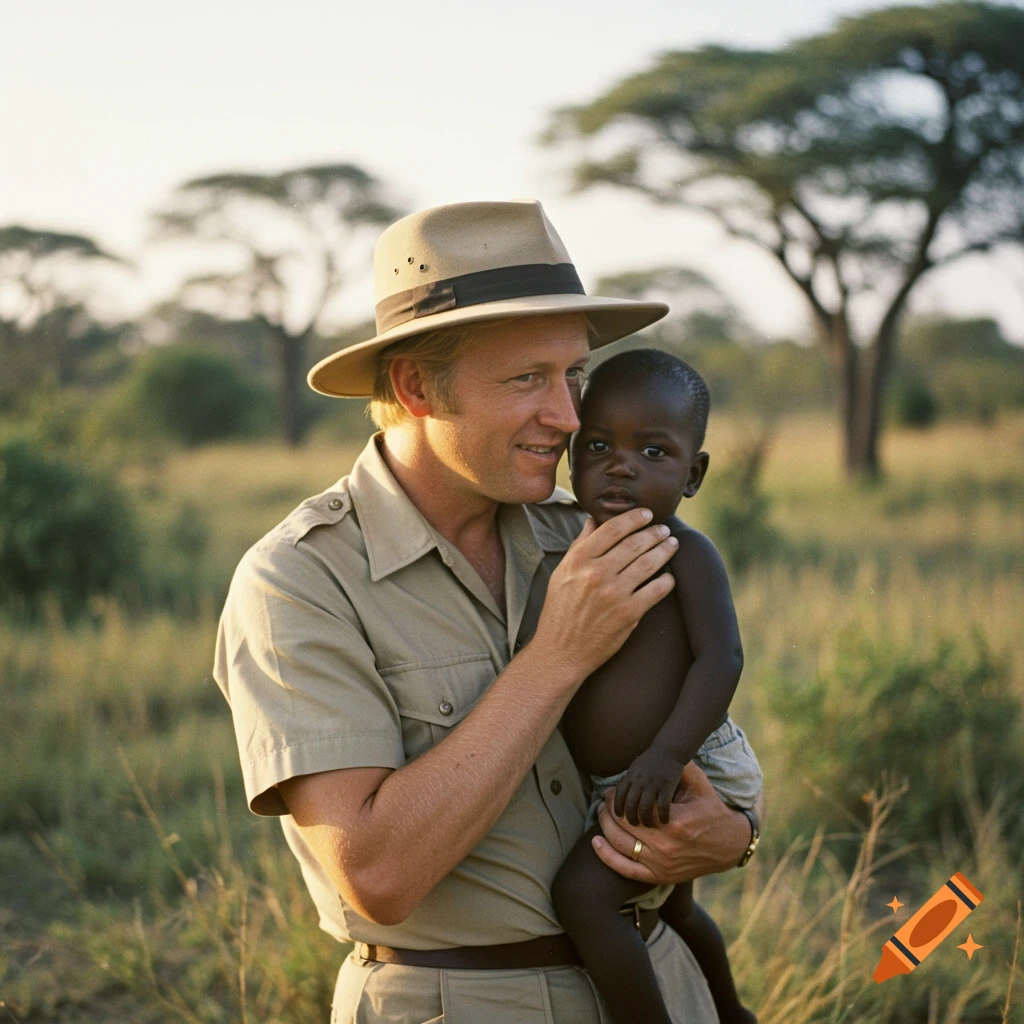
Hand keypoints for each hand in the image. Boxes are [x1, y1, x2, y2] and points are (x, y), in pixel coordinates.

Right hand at [531, 509, 677, 680]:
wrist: (561, 652)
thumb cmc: (559, 611)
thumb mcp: (561, 573)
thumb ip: (580, 545)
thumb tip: (593, 520)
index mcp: (578, 560)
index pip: (612, 529)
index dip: (634, 518)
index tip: (647, 514)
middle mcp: (596, 573)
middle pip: (634, 543)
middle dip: (654, 533)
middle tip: (664, 529)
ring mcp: (614, 593)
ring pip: (649, 563)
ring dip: (665, 550)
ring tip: (672, 544)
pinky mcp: (629, 613)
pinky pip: (656, 590)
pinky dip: (667, 580)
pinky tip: (670, 576)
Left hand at [593, 761, 750, 885]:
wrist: (728, 846)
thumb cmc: (712, 810)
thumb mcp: (700, 785)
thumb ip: (682, 767)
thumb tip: (667, 749)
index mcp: (675, 822)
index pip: (635, 807)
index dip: (618, 797)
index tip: (610, 789)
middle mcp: (666, 846)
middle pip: (625, 826)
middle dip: (609, 811)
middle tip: (603, 800)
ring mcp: (661, 865)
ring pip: (621, 846)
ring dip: (606, 828)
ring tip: (601, 814)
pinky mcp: (659, 877)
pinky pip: (626, 869)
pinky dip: (607, 857)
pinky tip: (595, 842)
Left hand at [614, 745, 685, 826]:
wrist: (668, 750)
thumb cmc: (651, 759)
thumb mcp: (635, 767)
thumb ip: (629, 780)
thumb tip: (621, 794)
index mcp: (631, 775)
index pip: (619, 794)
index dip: (617, 807)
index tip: (619, 816)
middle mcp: (640, 781)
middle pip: (631, 804)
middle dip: (631, 818)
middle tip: (634, 825)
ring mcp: (653, 784)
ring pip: (645, 808)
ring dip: (646, 820)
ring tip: (648, 825)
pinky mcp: (666, 787)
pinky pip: (662, 806)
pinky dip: (662, 816)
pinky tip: (664, 821)